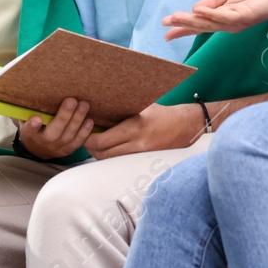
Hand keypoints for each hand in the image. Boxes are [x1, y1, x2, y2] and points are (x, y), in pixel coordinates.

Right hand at [18, 98, 92, 158]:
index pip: (29, 131)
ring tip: (84, 105)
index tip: (36, 119)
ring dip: (77, 120)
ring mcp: (56, 148)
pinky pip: (77, 143)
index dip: (32, 126)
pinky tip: (90, 120)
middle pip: (53, 133)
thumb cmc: (34, 126)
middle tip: (71, 100)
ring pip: (68, 136)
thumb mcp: (26, 118)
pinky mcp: (67, 150)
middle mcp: (43, 143)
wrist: (38, 148)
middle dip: (63, 116)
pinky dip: (84, 132)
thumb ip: (29, 108)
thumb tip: (34, 85)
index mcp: (29, 134)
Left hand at [84, 103, 202, 158]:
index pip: (102, 141)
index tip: (84, 132)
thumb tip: (96, 112)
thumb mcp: (139, 106)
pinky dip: (111, 157)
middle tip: (85, 140)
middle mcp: (137, 143)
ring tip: (95, 144)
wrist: (183, 127)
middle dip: (90, 148)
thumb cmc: (159, 113)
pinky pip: (121, 162)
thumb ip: (119, 111)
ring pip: (110, 160)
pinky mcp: (143, 160)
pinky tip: (109, 149)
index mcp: (134, 127)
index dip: (89, 139)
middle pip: (103, 154)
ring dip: (100, 154)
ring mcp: (141, 154)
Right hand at [162, 0, 267, 40]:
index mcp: (223, 18)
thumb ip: (213, 1)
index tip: (166, 31)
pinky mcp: (243, 17)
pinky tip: (197, 10)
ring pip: (208, 23)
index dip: (183, 27)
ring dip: (190, 20)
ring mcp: (235, 22)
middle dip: (182, 25)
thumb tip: (195, 8)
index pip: (200, 24)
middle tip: (164, 25)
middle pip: (201, 26)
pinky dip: (210, 13)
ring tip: (174, 17)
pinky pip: (223, 16)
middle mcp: (227, 24)